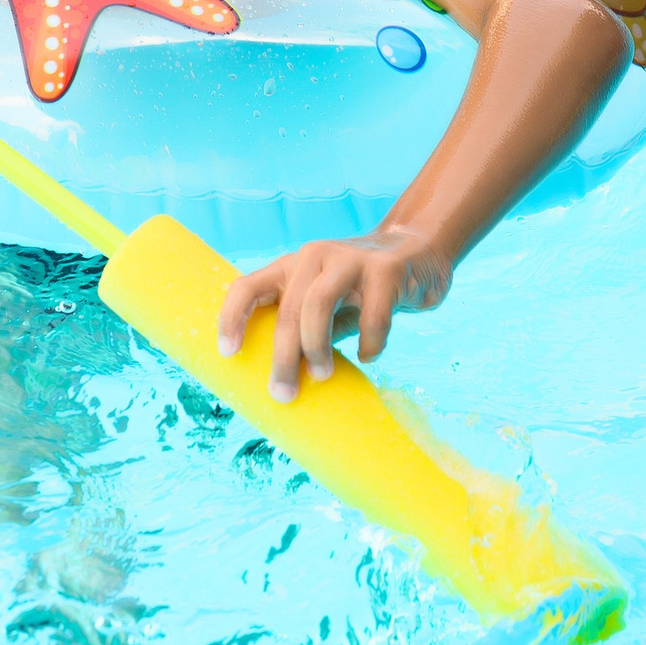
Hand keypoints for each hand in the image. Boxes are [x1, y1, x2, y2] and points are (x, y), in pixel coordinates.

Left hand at [215, 229, 453, 402]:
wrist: (417, 251)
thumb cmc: (361, 289)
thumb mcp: (325, 304)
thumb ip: (306, 329)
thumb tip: (284, 376)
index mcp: (291, 266)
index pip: (247, 286)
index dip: (231, 318)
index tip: (228, 353)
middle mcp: (315, 256)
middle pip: (287, 309)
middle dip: (283, 357)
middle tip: (283, 393)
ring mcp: (350, 260)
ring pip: (318, 304)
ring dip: (316, 346)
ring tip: (323, 375)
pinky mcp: (386, 271)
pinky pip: (372, 315)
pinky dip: (369, 343)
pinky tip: (368, 356)